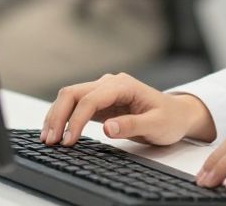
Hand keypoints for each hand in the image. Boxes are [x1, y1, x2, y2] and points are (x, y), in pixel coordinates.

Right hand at [40, 72, 215, 146]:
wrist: (178, 114)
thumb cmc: (170, 118)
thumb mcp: (156, 125)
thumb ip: (132, 125)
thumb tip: (108, 128)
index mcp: (123, 85)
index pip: (91, 99)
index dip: (77, 120)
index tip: (69, 140)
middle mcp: (110, 83)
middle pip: (73, 93)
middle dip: (58, 116)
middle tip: (50, 140)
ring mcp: (103, 91)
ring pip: (70, 97)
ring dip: (56, 116)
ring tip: (47, 138)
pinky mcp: (100, 102)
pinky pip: (75, 105)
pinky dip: (63, 117)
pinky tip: (56, 131)